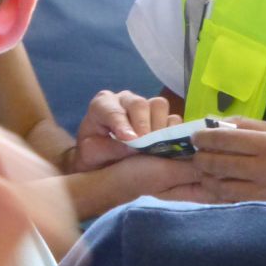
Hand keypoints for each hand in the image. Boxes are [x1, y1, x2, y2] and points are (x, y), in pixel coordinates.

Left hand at [66, 90, 181, 172]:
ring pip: (159, 105)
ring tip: (156, 147)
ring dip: (159, 127)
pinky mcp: (161, 118)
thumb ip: (107, 149)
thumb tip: (131, 146)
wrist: (102, 165)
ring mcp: (145, 107)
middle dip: (143, 124)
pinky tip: (168, 148)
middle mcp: (125, 101)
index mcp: (102, 105)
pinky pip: (173, 119)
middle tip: (145, 145)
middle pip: (138, 103)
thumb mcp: (91, 156)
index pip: (111, 109)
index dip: (121, 122)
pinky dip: (173, 133)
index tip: (129, 139)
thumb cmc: (93, 158)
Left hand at [191, 118, 265, 201]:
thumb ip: (252, 127)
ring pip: (221, 185)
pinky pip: (233, 202)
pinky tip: (218, 190)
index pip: (225, 138)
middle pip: (218, 162)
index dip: (204, 138)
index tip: (195, 138)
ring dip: (207, 179)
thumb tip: (219, 122)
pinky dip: (220, 195)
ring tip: (205, 174)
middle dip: (201, 159)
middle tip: (196, 156)